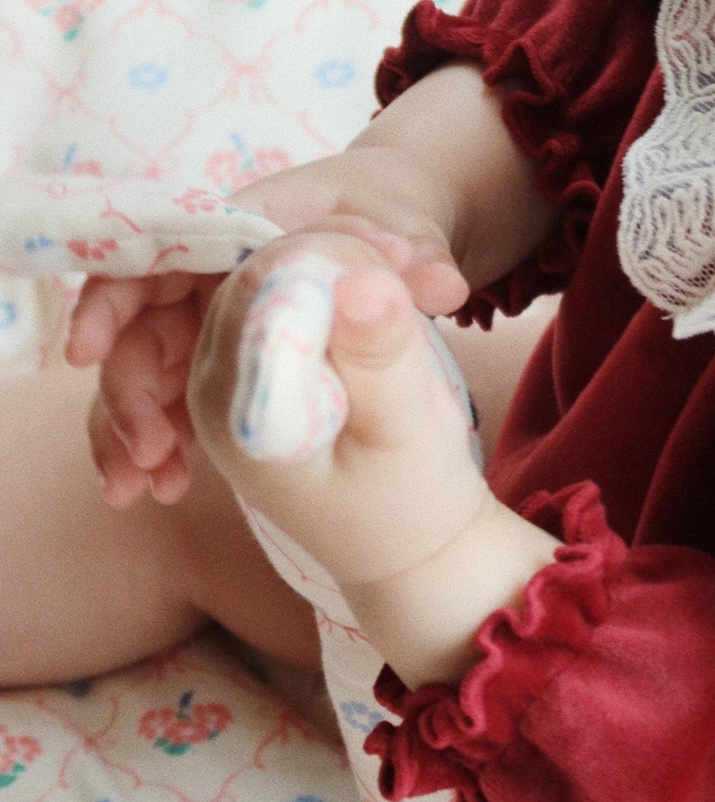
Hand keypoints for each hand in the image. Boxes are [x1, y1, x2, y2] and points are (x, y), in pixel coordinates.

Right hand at [67, 143, 470, 508]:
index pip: (152, 256)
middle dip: (126, 390)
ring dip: (134, 425)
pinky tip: (170, 486)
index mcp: (239, 225)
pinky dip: (165, 435)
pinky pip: (178, 392)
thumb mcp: (415, 229)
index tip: (88, 354)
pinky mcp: (229, 346)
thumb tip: (441, 284)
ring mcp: (215, 310)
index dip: (110, 301)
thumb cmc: (399, 211)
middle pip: (138, 325)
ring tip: (148, 487)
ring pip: (149, 368)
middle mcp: (212, 267)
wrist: (406, 227)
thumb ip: (419, 256)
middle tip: (149, 453)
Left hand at [187, 233, 489, 590]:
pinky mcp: (262, 369)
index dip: (330, 251)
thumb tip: (363, 281)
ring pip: (273, 276)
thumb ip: (379, 358)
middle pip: (257, 271)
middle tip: (416, 260)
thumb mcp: (406, 431)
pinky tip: (387, 296)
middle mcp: (211, 382)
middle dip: (336, 252)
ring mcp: (232, 375)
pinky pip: (287, 298)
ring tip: (414, 274)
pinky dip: (338, 284)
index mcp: (229, 402)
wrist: (411, 549)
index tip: (404, 255)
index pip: (256, 283)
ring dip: (343, 262)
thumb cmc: (410, 503)